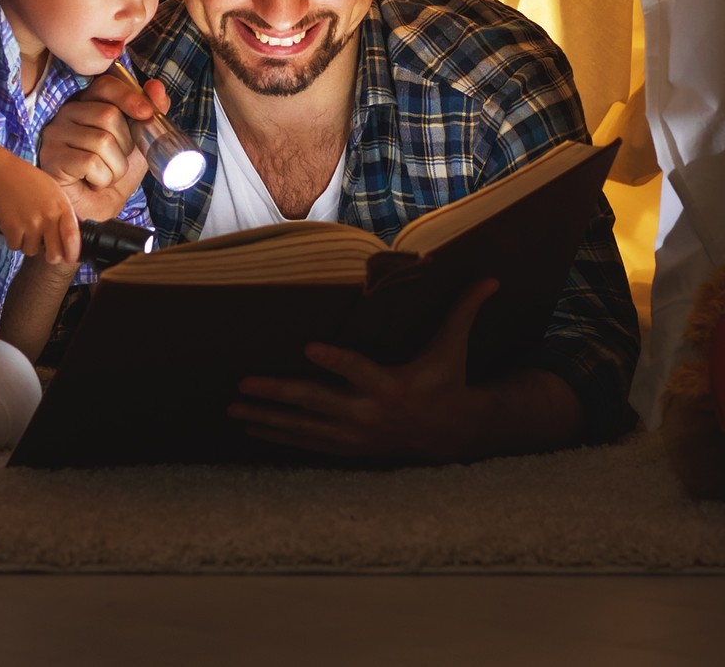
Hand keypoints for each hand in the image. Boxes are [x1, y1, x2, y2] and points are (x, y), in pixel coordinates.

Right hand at [0, 158, 81, 264]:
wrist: (0, 174)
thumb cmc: (27, 180)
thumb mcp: (53, 191)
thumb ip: (62, 211)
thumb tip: (70, 235)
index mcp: (61, 207)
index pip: (72, 238)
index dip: (72, 253)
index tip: (70, 257)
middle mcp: (48, 217)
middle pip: (54, 254)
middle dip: (51, 256)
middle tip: (46, 251)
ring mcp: (29, 224)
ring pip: (32, 251)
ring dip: (28, 244)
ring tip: (24, 227)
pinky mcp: (12, 229)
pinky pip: (15, 246)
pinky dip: (13, 240)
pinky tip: (13, 225)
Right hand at [37, 72, 163, 220]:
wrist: (96, 210)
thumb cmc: (111, 173)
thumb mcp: (136, 141)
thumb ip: (147, 113)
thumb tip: (157, 88)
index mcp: (86, 104)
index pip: (105, 86)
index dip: (129, 96)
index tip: (147, 113)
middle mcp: (66, 114)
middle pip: (108, 115)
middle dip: (125, 145)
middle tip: (117, 161)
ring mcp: (55, 135)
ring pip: (102, 141)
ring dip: (115, 167)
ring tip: (105, 176)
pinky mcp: (52, 158)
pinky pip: (91, 162)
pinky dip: (102, 179)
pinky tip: (92, 183)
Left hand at [227, 279, 499, 462]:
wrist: (451, 435)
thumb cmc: (447, 380)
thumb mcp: (455, 347)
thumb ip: (464, 310)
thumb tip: (491, 277)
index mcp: (392, 385)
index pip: (359, 370)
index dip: (335, 361)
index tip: (309, 347)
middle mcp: (369, 413)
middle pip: (317, 403)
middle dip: (278, 394)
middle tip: (243, 384)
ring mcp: (355, 435)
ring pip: (303, 428)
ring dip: (266, 419)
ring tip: (233, 409)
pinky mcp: (348, 447)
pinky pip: (306, 444)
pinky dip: (278, 437)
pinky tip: (250, 428)